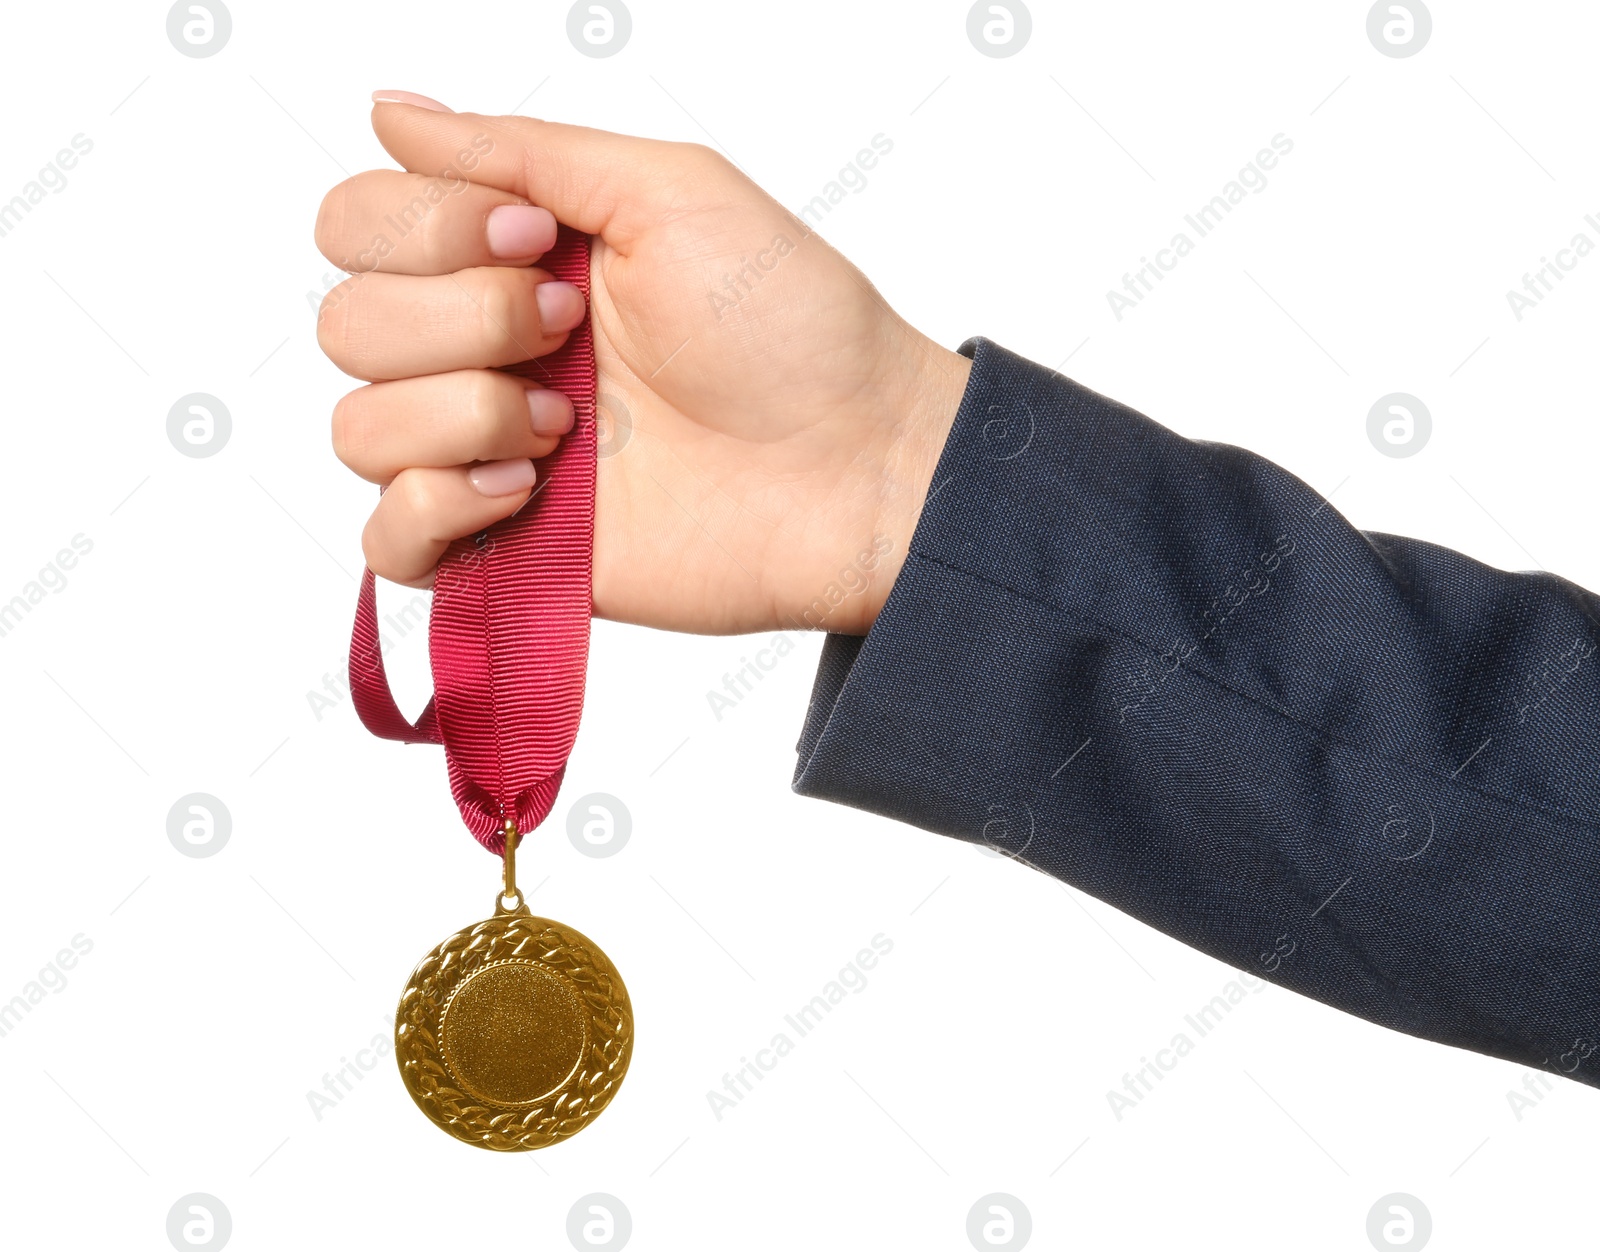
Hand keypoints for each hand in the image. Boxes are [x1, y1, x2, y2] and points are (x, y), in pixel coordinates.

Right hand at [314, 91, 970, 634]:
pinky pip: (386, 541)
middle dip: (460, 318)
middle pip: (346, 322)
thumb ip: (523, 148)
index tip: (536, 238)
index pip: (358, 224)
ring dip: (463, 412)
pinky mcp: (507, 548)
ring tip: (572, 427)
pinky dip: (435, 507)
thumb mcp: (670, 189)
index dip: (420, 227)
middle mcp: (485, 352)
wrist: (856, 465)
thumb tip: (389, 109)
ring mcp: (490, 452)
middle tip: (574, 332)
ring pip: (358, 427)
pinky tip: (526, 491)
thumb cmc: (791, 325)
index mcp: (511, 260)